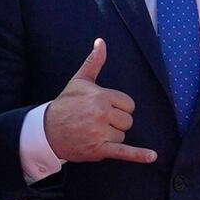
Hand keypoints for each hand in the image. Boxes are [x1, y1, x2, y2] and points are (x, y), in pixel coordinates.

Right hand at [44, 35, 155, 166]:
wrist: (46, 130)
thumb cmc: (65, 104)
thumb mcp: (79, 81)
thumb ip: (94, 61)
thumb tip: (101, 41)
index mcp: (100, 96)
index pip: (128, 104)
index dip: (118, 108)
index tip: (102, 109)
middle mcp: (101, 113)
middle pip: (128, 121)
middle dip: (115, 123)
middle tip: (96, 122)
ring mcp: (99, 133)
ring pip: (122, 136)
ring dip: (111, 137)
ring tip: (93, 133)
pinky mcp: (98, 150)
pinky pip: (123, 152)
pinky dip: (138, 155)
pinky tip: (152, 157)